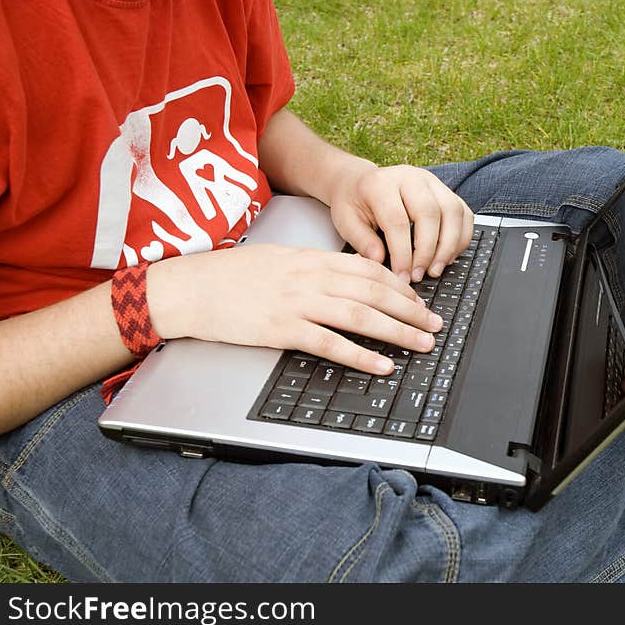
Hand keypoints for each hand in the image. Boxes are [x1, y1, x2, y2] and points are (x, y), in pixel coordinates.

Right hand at [147, 245, 443, 373]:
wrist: (190, 288)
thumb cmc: (230, 276)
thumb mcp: (278, 261)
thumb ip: (313, 269)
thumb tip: (345, 280)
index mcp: (311, 259)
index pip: (369, 269)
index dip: (400, 286)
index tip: (419, 299)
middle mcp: (311, 277)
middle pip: (374, 292)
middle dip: (411, 309)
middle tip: (435, 324)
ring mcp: (298, 303)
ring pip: (361, 315)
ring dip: (398, 331)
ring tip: (423, 343)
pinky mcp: (283, 329)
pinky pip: (331, 344)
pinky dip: (361, 355)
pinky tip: (382, 364)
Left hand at [327, 163, 473, 281]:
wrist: (360, 183)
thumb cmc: (354, 204)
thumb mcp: (346, 222)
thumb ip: (362, 241)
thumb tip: (381, 261)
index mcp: (381, 183)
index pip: (398, 220)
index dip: (402, 253)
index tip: (402, 277)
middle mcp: (410, 177)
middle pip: (430, 213)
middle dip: (428, 251)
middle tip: (419, 275)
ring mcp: (432, 182)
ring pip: (452, 212)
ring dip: (449, 246)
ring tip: (435, 270)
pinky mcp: (445, 191)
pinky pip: (464, 213)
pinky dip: (462, 237)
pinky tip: (449, 257)